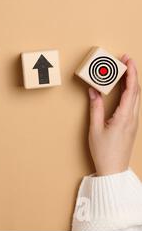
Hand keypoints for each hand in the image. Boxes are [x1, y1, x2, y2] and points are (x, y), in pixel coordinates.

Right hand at [88, 54, 140, 175]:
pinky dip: (128, 92)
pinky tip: (121, 88)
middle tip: (124, 60)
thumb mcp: (95, 129)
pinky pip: (132, 103)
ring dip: (130, 82)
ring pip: (135, 97)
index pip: (131, 90)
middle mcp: (132, 118)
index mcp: (124, 117)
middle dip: (132, 73)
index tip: (127, 60)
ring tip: (122, 71)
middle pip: (136, 91)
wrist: (113, 169)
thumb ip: (95, 108)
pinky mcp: (130, 124)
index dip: (130, 73)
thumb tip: (93, 92)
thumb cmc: (104, 152)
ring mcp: (133, 121)